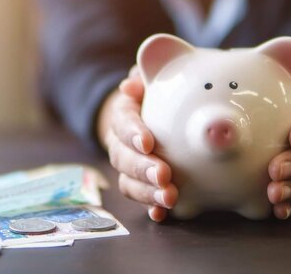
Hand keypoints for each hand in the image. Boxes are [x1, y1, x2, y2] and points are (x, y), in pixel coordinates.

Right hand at [98, 66, 177, 221]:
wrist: (146, 115)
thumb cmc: (154, 94)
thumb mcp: (150, 79)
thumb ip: (143, 76)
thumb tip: (131, 84)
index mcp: (124, 114)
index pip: (122, 122)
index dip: (132, 133)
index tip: (148, 142)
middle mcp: (120, 143)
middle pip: (123, 157)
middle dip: (142, 168)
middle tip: (164, 175)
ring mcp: (128, 165)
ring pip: (128, 181)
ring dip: (147, 192)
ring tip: (169, 197)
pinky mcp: (140, 183)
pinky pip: (140, 197)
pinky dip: (150, 207)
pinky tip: (162, 213)